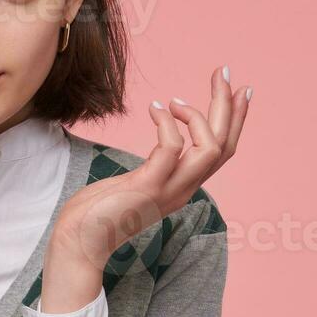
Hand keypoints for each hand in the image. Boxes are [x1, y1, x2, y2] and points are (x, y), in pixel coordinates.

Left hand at [51, 65, 250, 269]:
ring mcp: (168, 191)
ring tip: (176, 100)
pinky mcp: (147, 188)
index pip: (221, 153)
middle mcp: (183, 190)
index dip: (234, 122)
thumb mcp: (134, 187)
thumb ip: (151, 171)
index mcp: (182, 187)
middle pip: (224, 146)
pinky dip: (167, 124)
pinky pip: (171, 149)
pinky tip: (154, 109)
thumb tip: (156, 154)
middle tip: (224, 72)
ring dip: (200, 115)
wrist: (78, 244)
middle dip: (228, 106)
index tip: (238, 91)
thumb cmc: (96, 213)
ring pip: (210, 149)